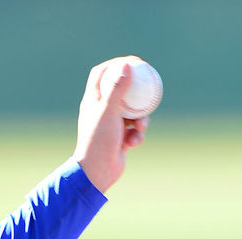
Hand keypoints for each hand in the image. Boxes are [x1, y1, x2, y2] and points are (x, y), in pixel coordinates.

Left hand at [73, 56, 149, 193]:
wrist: (97, 173)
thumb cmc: (99, 141)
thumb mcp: (109, 112)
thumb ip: (117, 89)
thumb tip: (127, 66)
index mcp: (92, 101)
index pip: (102, 74)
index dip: (116, 64)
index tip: (132, 62)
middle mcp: (100, 110)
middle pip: (121, 91)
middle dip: (136, 90)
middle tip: (149, 83)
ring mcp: (111, 125)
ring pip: (132, 112)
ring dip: (141, 119)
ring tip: (141, 126)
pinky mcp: (120, 138)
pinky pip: (134, 130)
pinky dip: (137, 135)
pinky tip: (134, 142)